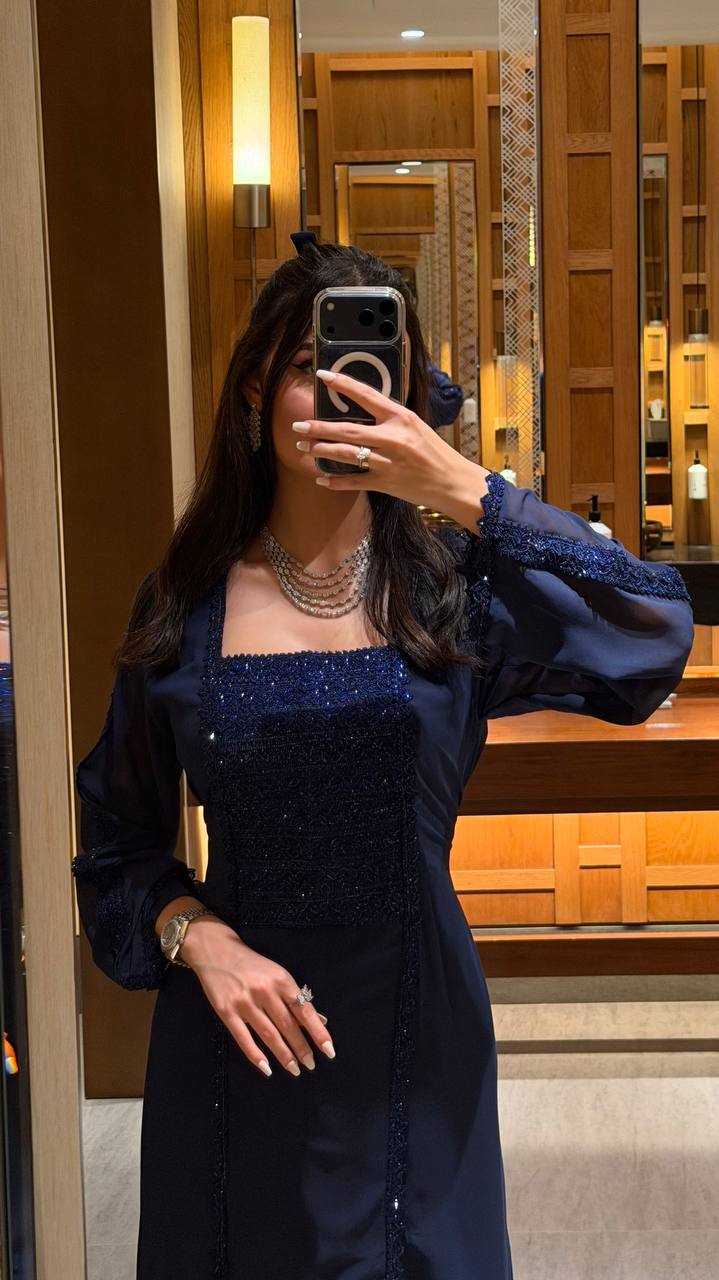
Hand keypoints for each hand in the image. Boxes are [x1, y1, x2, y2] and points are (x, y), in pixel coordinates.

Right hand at [180, 917, 334, 1077]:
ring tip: (294, 1069)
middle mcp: (265, 991)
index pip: (305, 1011)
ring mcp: (245, 1003)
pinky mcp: (227, 1012)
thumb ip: (296, 997)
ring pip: (269, 1034)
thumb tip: (319, 1020)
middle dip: (302, 1048)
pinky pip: (243, 1038)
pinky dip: (256, 1055)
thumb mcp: (278, 974)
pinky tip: (266, 1068)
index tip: (329, 1050)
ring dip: (283, 1055)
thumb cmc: (252, 965)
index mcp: (281, 980)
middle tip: (311, 1065)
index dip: (318, 1032)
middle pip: (288, 1026)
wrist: (217, 952)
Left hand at [292, 368, 487, 519]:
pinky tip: (321, 479)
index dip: (343, 384)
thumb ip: (391, 419)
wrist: (453, 482)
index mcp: (401, 417)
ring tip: (302, 448)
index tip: (323, 376)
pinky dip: (335, 482)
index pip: (367, 395)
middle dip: (318, 427)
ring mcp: (388, 461)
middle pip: (347, 429)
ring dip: (321, 451)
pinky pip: (354, 481)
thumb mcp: (416, 426)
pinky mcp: (386, 483)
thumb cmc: (435, 453)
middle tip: (297, 425)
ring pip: (346, 454)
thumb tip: (364, 410)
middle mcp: (393, 437)